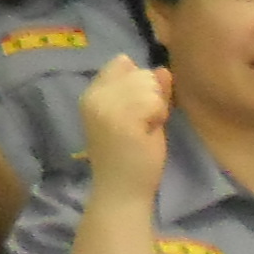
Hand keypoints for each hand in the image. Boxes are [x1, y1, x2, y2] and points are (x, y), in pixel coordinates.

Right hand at [74, 53, 172, 197]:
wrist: (122, 189)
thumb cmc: (131, 155)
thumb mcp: (139, 115)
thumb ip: (149, 91)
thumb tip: (162, 70)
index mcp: (91, 93)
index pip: (122, 63)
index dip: (138, 84)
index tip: (134, 111)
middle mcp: (93, 95)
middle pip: (140, 72)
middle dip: (150, 96)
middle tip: (141, 124)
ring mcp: (105, 106)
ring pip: (149, 85)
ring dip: (156, 107)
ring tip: (145, 129)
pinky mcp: (121, 118)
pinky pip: (155, 101)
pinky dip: (159, 116)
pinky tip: (148, 133)